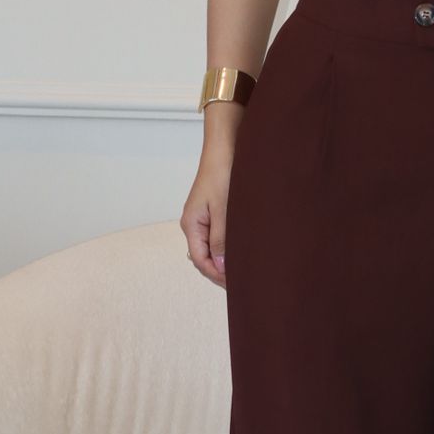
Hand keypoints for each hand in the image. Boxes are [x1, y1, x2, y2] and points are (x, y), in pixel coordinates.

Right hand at [181, 155, 230, 287]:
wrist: (224, 150)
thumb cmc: (222, 175)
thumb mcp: (223, 210)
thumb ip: (221, 240)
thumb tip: (221, 267)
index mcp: (191, 225)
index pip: (200, 260)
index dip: (216, 275)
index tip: (234, 284)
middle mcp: (193, 224)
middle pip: (204, 257)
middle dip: (220, 271)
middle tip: (241, 282)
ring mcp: (201, 219)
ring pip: (210, 248)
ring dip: (224, 260)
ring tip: (243, 270)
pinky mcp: (211, 213)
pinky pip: (216, 237)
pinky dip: (226, 247)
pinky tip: (240, 251)